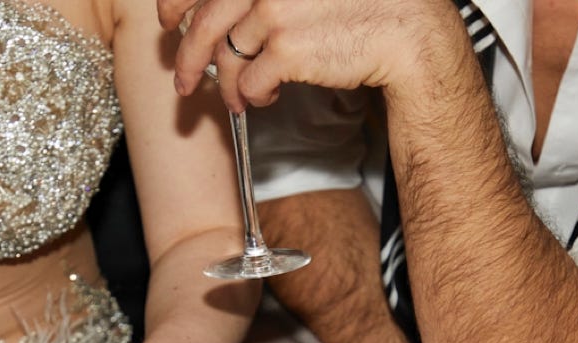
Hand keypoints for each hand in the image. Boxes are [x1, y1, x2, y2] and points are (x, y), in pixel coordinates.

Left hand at [161, 0, 455, 110]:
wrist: (407, 30)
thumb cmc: (361, 4)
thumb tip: (211, 11)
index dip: (176, 2)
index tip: (170, 20)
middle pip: (205, 21)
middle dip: (186, 56)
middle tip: (183, 80)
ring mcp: (274, 10)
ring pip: (227, 56)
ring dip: (227, 84)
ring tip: (235, 99)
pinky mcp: (286, 48)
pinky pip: (250, 81)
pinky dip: (252, 96)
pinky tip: (265, 97)